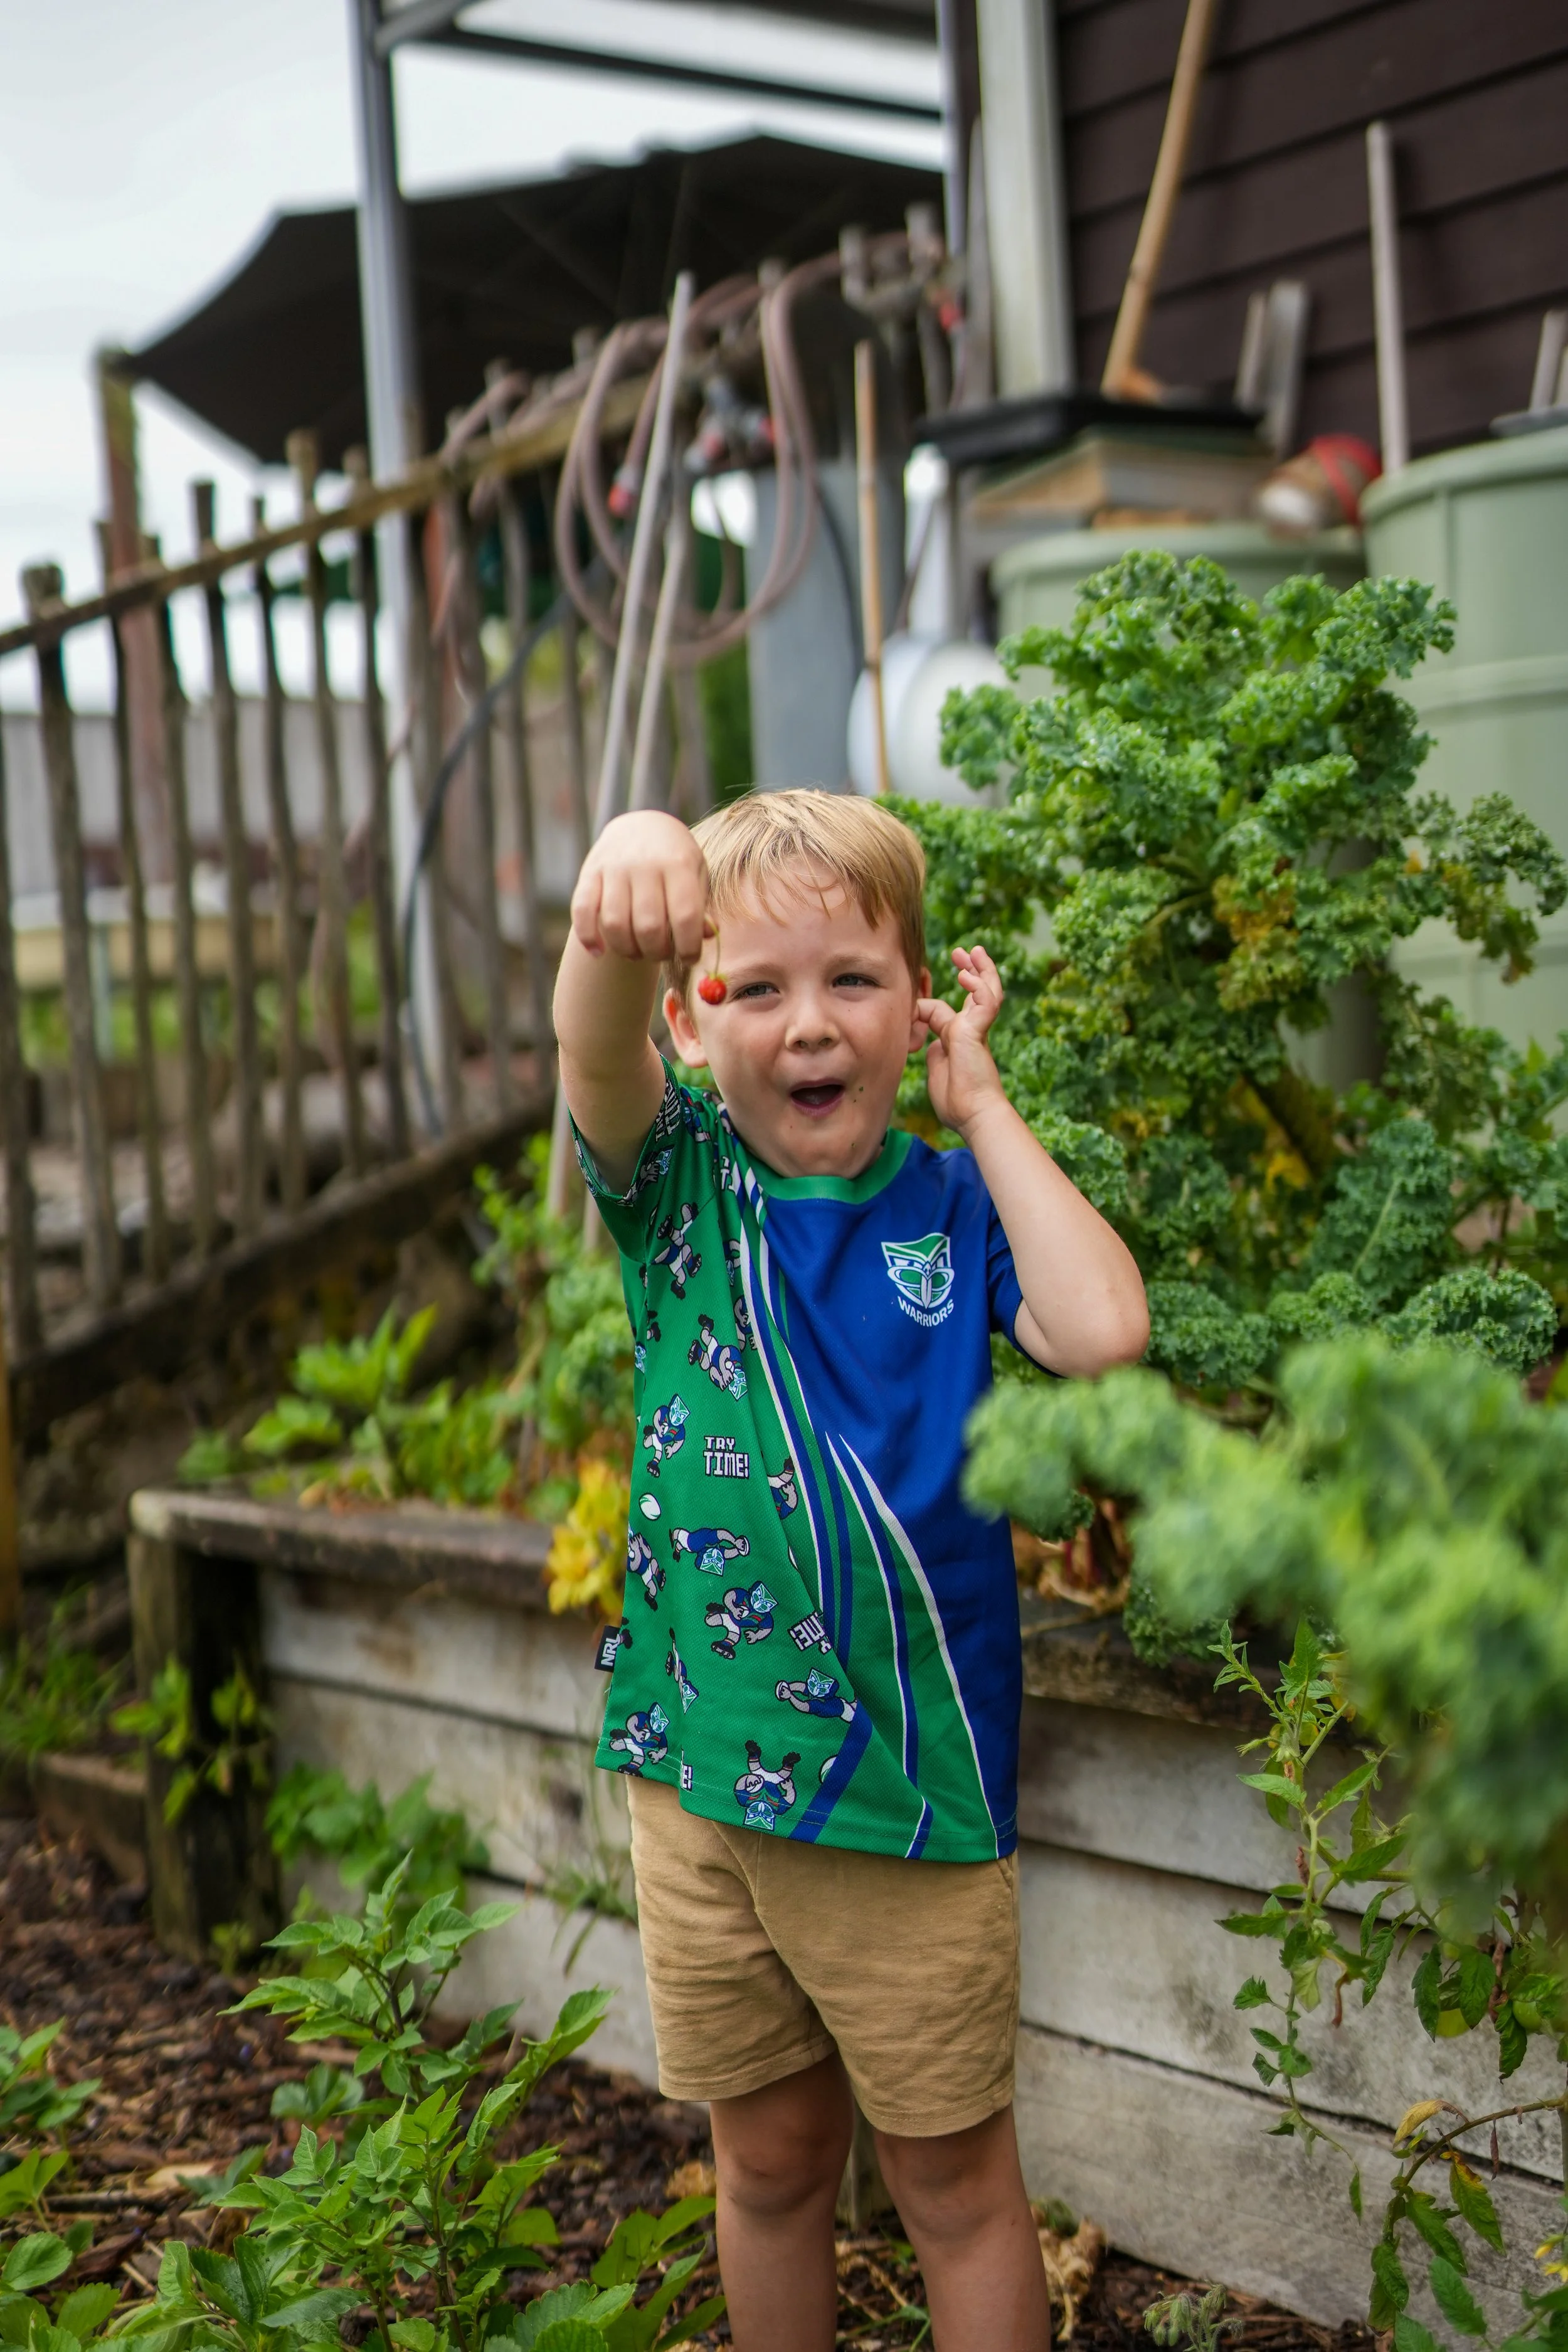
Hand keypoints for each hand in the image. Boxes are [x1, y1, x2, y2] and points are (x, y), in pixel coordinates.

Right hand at [570, 811, 709, 961]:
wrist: (641, 826)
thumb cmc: (675, 860)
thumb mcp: (696, 875)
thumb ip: (701, 907)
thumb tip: (708, 936)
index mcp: (678, 863)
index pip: (685, 916)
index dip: (689, 947)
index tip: (690, 958)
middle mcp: (645, 863)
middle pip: (649, 926)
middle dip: (657, 952)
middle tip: (662, 954)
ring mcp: (614, 867)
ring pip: (615, 924)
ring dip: (627, 950)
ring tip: (638, 953)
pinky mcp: (589, 872)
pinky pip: (582, 911)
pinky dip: (588, 938)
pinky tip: (599, 952)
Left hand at [918, 945, 1007, 1135]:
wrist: (972, 1115)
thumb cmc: (955, 1102)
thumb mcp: (935, 1069)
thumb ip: (933, 1053)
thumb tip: (927, 1044)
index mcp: (956, 1039)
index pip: (940, 1011)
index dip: (922, 1005)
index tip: (908, 1003)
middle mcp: (968, 1031)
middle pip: (974, 992)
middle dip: (969, 971)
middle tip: (960, 953)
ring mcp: (975, 1030)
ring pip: (986, 991)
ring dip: (980, 969)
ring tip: (972, 952)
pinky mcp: (978, 1032)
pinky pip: (985, 1002)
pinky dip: (978, 986)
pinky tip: (966, 976)